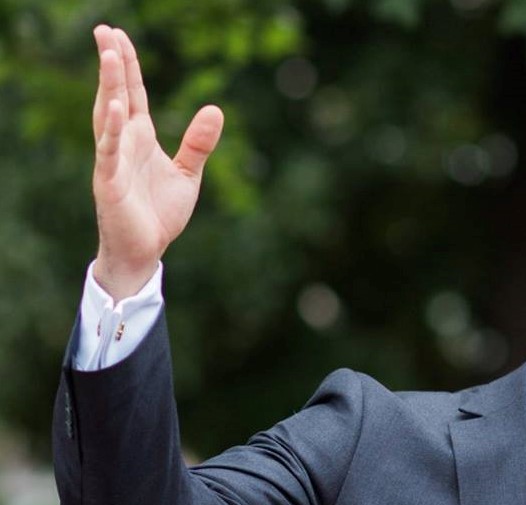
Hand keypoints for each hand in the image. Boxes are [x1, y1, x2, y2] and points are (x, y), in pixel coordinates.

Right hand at [92, 25, 223, 301]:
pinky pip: (110, 153)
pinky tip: (117, 108)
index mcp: (140, 139)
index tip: (118, 35)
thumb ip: (198, 143)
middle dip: (112, 65)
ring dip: (109, 87)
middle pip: (116, 96)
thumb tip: (215, 108)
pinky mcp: (110, 183)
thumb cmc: (160, 212)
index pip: (133, 94)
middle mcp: (123, 144)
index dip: (128, 66)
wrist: (147, 250)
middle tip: (104, 30)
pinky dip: (113, 131)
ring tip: (109, 55)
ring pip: (109, 117)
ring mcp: (114, 162)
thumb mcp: (187, 174)